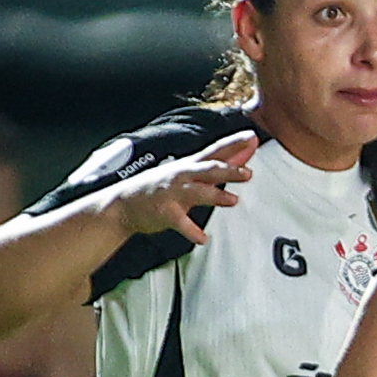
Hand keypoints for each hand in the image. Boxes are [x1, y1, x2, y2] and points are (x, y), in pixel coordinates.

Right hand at [103, 132, 255, 246]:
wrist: (124, 204)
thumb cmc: (160, 188)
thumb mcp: (188, 174)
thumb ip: (216, 168)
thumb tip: (242, 157)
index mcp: (189, 166)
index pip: (215, 151)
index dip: (234, 144)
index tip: (252, 138)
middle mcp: (182, 176)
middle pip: (209, 169)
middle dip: (229, 169)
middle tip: (248, 173)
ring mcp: (173, 193)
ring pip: (197, 192)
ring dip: (216, 195)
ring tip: (233, 200)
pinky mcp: (165, 212)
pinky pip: (181, 223)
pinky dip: (192, 231)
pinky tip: (203, 238)